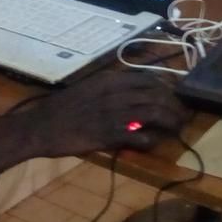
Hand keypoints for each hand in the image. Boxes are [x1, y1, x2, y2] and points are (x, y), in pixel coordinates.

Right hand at [0, 71, 188, 178]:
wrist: (41, 127)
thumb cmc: (61, 109)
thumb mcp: (87, 89)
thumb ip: (109, 90)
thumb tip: (130, 94)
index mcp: (108, 80)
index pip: (147, 78)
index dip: (165, 87)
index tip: (172, 95)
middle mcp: (115, 93)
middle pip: (157, 94)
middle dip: (174, 105)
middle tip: (181, 115)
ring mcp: (114, 113)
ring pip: (156, 113)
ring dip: (171, 121)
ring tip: (177, 128)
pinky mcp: (111, 134)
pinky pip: (143, 136)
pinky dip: (153, 140)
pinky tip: (155, 142)